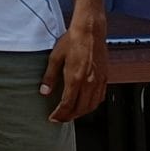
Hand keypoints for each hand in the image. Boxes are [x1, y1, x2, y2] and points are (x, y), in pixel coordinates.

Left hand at [43, 6, 108, 123]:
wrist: (90, 31)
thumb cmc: (72, 41)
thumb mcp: (55, 57)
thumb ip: (50, 77)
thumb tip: (44, 91)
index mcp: (75, 78)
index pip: (68, 104)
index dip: (60, 114)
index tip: (53, 118)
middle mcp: (89, 82)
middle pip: (81, 108)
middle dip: (70, 116)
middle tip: (61, 119)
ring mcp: (99, 80)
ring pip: (92, 105)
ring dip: (82, 112)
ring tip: (71, 114)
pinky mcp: (105, 77)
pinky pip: (101, 97)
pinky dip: (93, 104)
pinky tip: (86, 104)